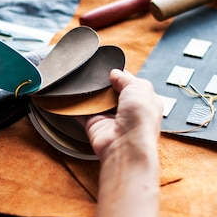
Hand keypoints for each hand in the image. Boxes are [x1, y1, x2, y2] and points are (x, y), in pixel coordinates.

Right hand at [82, 69, 162, 216]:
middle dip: (105, 84)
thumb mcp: (140, 88)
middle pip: (113, 92)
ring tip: (83, 80)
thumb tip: (115, 73)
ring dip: (91, 94)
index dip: (122, 76)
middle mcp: (129, 111)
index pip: (132, 85)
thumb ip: (126, 78)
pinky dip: (76, 106)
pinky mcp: (95, 125)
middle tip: (95, 75)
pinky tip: (72, 97)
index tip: (111, 69)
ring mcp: (111, 119)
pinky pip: (83, 113)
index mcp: (145, 101)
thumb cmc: (140, 120)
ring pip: (98, 102)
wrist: (125, 146)